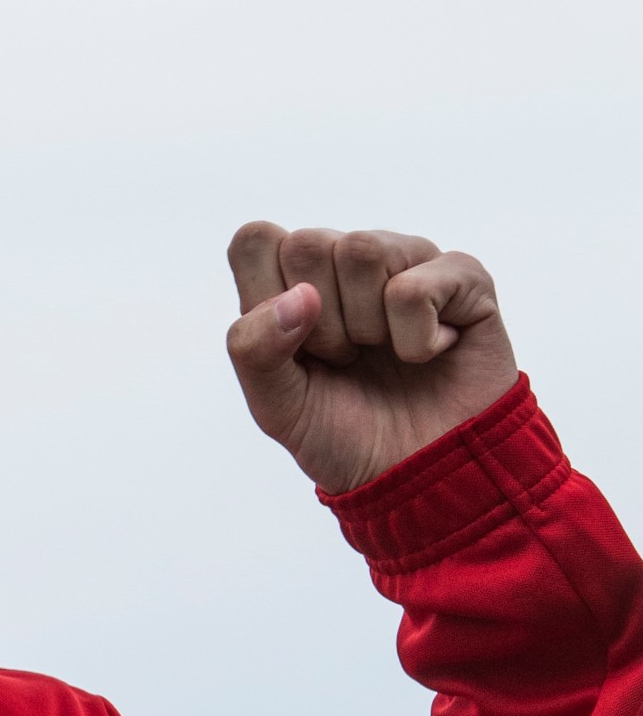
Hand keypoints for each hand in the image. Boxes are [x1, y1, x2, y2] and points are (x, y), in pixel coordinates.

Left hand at [225, 224, 517, 494]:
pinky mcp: (463, 276)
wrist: (418, 475)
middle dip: (319, 322)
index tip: (293, 347)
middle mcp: (348, 261)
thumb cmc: (342, 433)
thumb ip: (253, 349)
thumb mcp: (275, 405)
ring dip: (366, 325)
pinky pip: (416, 286)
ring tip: (383, 353)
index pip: (255, 239)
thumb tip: (298, 296)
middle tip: (344, 358)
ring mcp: (408, 261)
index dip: (264, 295)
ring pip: (362, 250)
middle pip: (308, 242)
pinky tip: (430, 353)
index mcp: (295, 281)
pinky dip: (415, 339)